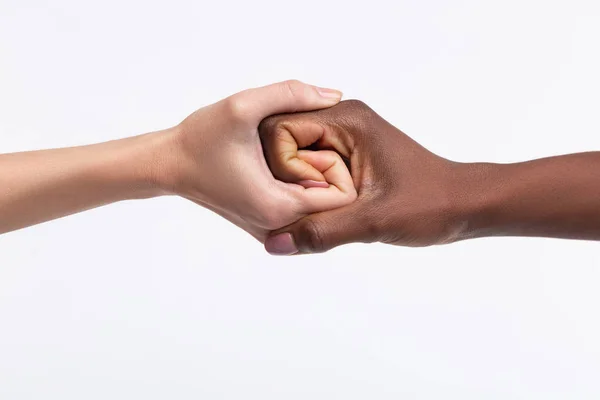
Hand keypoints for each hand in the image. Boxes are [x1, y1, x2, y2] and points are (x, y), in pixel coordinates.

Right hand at [161, 81, 356, 240]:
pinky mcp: (265, 226)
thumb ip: (292, 94)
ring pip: (319, 210)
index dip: (338, 164)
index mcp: (278, 207)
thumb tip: (335, 94)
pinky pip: (302, 211)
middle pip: (334, 206)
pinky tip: (284, 166)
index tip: (313, 143)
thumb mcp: (242, 105)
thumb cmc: (200, 137)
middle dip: (329, 173)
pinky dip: (304, 188)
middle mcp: (278, 227)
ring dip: (317, 179)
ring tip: (292, 155)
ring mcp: (271, 231)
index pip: (344, 197)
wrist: (169, 163)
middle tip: (304, 146)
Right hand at [259, 100, 469, 253]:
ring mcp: (342, 138)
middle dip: (285, 181)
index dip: (279, 168)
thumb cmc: (430, 204)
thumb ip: (322, 231)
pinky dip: (307, 194)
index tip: (303, 197)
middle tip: (307, 210)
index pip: (278, 129)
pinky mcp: (346, 157)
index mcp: (346, 120)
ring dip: (296, 191)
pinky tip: (320, 215)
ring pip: (292, 160)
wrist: (465, 204)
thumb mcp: (374, 221)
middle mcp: (340, 122)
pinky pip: (308, 171)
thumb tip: (273, 244)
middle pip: (280, 143)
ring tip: (318, 214)